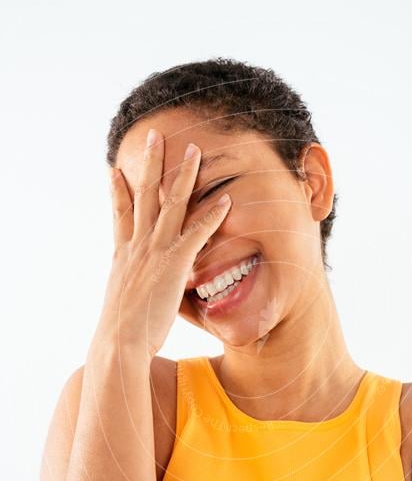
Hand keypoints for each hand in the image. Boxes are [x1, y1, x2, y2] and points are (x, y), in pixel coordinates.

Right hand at [96, 130, 232, 358]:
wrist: (118, 344)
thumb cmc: (121, 335)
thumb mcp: (122, 307)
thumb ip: (131, 294)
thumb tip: (131, 300)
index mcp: (122, 256)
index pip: (120, 215)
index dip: (118, 190)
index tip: (115, 170)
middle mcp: (136, 247)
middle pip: (143, 196)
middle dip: (150, 163)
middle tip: (155, 136)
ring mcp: (154, 253)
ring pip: (170, 205)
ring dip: (184, 175)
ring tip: (194, 150)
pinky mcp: (173, 265)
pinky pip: (195, 233)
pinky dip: (211, 216)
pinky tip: (225, 199)